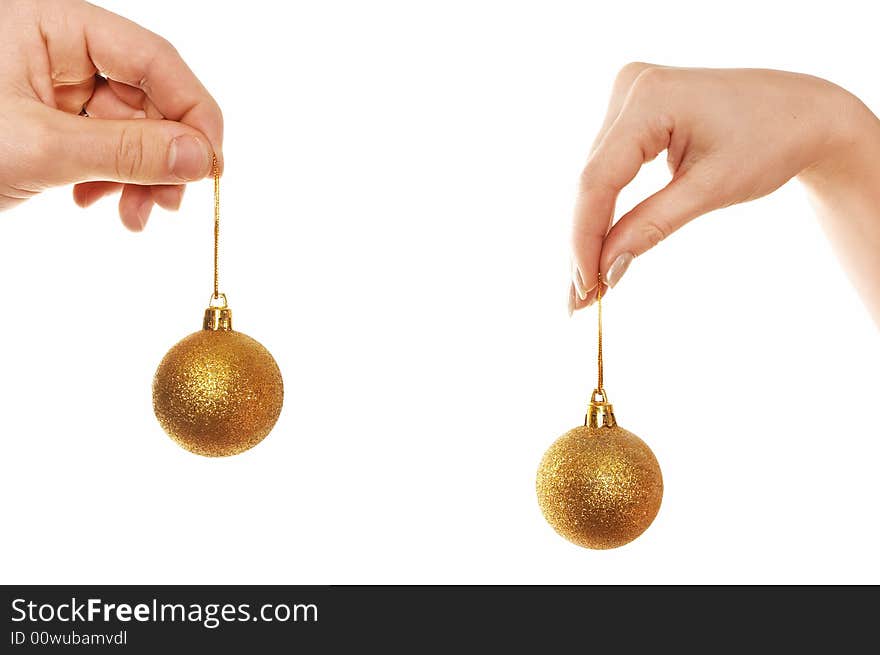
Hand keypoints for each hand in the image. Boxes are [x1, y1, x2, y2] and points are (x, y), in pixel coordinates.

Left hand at [0, 0, 222, 229]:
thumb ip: (128, 150)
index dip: (193, 111)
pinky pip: (104, 146)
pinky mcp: (49, 121)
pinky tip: (96, 203)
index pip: (152, 58)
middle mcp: (57, 48)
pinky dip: (112, 180)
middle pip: (147, 97)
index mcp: (49, 22)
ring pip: (131, 128)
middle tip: (170, 204)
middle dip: (164, 156)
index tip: (212, 164)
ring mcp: (53, 86)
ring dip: (142, 177)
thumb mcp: (41, 149)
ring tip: (134, 216)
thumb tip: (202, 157)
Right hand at [569, 63, 877, 316]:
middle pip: (591, 180)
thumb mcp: (712, 189)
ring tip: (587, 285)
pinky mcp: (632, 112)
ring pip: (594, 178)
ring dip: (590, 231)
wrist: (803, 112)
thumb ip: (652, 225)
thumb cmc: (771, 142)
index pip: (598, 179)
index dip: (585, 237)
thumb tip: (606, 270)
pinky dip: (605, 211)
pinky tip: (597, 249)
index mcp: (651, 98)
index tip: (584, 287)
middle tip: (580, 299)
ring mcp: (628, 96)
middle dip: (585, 241)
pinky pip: (607, 169)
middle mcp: (630, 87)